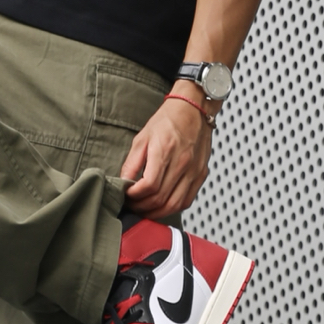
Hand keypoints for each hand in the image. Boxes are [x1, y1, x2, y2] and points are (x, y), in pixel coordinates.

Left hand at [120, 95, 212, 218]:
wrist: (194, 110)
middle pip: (160, 198)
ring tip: (144, 210)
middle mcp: (182, 163)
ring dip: (156, 213)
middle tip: (132, 205)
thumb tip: (123, 182)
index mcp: (165, 151)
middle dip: (142, 207)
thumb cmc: (168, 120)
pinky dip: (172, 208)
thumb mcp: (142, 137)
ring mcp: (194, 170)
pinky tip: (162, 205)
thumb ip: (132, 162)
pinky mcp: (201, 175)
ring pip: (174, 204)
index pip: (149, 185)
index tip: (126, 195)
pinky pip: (186, 200)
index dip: (135, 196)